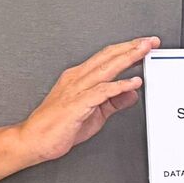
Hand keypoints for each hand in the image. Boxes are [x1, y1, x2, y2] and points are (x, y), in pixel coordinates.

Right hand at [12, 37, 158, 163]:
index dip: (126, 49)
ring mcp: (76, 90)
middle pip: (107, 57)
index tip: (144, 45)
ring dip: (126, 58)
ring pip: (105, 69)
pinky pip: (101, 92)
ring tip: (144, 52)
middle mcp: (77, 79)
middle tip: (150, 41)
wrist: (33, 141)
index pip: (106, 58)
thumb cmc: (58, 126)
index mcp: (79, 78)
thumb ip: (113, 102)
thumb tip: (132, 93)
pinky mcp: (76, 104)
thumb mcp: (95, 113)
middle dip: (130, 47)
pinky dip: (118, 86)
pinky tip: (133, 83)